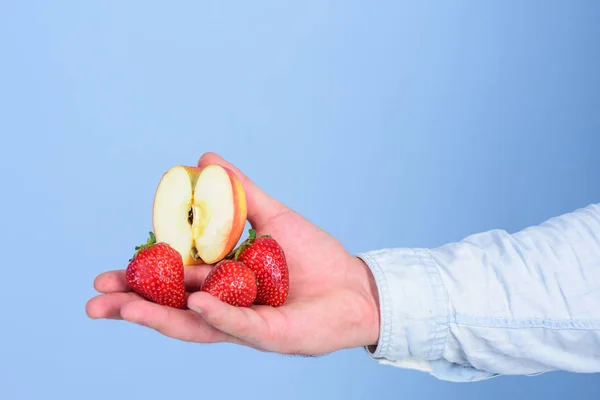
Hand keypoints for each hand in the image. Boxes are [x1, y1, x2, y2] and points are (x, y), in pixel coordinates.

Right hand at [86, 152, 379, 354]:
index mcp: (222, 283)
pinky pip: (239, 324)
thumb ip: (240, 193)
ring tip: (122, 308)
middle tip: (95, 300)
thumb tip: (204, 159)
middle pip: (172, 310)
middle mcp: (227, 308)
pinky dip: (216, 313)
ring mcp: (246, 324)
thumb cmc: (314, 257)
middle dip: (134, 305)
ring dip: (159, 316)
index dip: (140, 281)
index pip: (173, 284)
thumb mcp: (273, 218)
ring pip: (195, 324)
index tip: (106, 275)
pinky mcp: (271, 334)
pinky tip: (193, 302)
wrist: (354, 285)